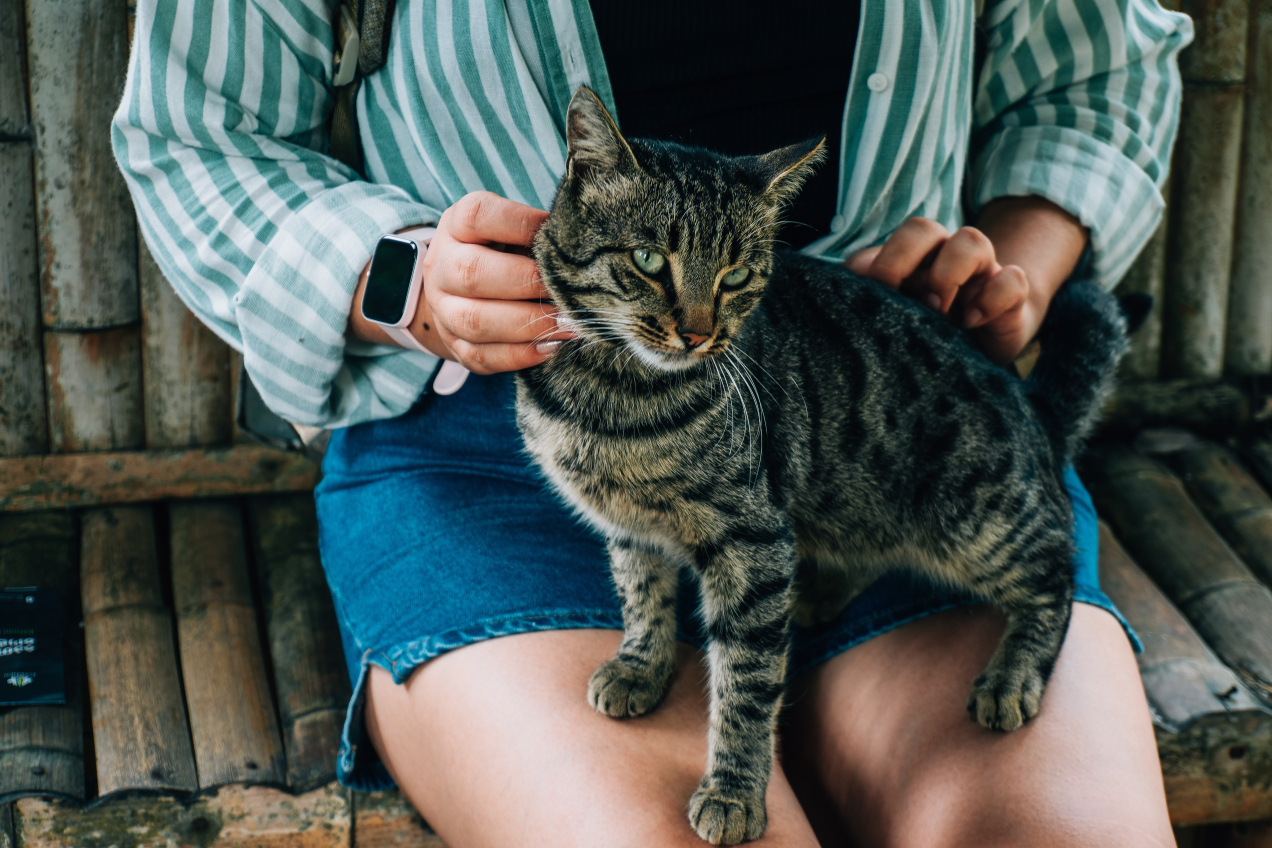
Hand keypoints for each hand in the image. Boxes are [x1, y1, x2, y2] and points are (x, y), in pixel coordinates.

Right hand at [350, 191, 573, 372]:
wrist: (461, 289)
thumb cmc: (503, 251)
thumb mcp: (513, 230)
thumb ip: (540, 234)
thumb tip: (582, 249)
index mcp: (456, 226)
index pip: (477, 216)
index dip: (520, 223)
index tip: (557, 232)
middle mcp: (441, 266)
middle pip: (472, 273)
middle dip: (528, 283)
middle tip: (569, 289)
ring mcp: (442, 309)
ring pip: (475, 321)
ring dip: (528, 325)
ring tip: (570, 324)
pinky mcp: (454, 345)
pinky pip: (481, 356)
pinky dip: (520, 355)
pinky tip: (552, 347)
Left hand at [845, 218, 1033, 364]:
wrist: (978, 352)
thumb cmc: (925, 327)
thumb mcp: (894, 310)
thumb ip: (871, 288)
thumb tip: (853, 275)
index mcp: (914, 257)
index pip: (899, 235)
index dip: (888, 260)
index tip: (881, 296)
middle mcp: (945, 257)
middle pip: (927, 228)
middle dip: (909, 258)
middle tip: (905, 298)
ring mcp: (980, 274)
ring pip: (974, 241)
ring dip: (949, 274)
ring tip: (938, 312)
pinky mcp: (1010, 300)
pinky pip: (1013, 280)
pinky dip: (992, 298)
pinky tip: (972, 322)